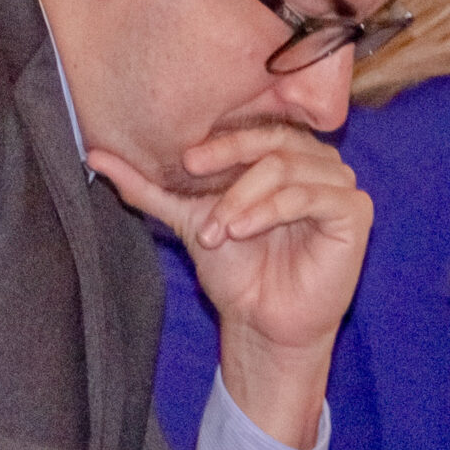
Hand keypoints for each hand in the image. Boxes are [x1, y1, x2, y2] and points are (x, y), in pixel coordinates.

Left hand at [88, 124, 370, 449]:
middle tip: (199, 201)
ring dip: (244, 199)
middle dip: (230, 166)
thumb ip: (148, 186)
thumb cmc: (236, 269)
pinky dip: (272, 210)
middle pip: (274, 142)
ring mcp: (340, 184)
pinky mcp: (355, 211)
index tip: (186, 164)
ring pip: (288, 168)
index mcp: (284, 153)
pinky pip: (314, 195)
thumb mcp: (187, 218)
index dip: (222, 141)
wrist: (262, 322)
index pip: (258, 127)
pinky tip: (246, 231)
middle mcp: (316, 161)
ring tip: (219, 232)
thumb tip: (94, 154)